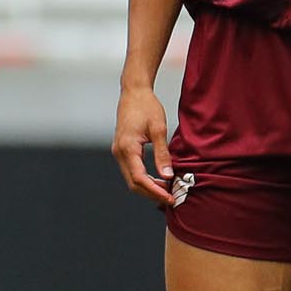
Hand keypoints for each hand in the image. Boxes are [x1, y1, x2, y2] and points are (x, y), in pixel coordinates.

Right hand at [113, 85, 174, 204]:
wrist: (134, 92)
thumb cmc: (146, 106)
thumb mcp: (159, 129)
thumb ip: (162, 154)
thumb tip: (168, 176)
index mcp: (127, 148)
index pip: (140, 179)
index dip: (155, 191)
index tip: (170, 197)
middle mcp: (119, 153)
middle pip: (133, 183)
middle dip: (152, 193)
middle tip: (171, 197)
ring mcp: (118, 152)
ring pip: (131, 179)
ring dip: (149, 187)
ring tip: (168, 190)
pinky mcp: (122, 150)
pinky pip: (132, 170)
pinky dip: (144, 178)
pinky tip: (159, 179)